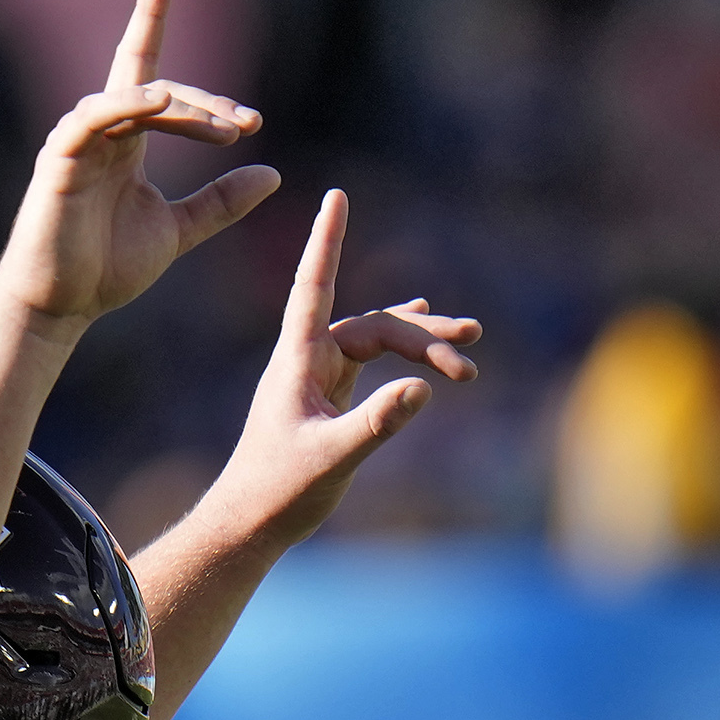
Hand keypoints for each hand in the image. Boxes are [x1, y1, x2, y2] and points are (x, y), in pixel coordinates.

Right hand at [0, 0, 276, 328]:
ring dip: (187, 109)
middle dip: (208, 104)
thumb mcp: (178, 231)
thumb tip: (273, 174)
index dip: (150, 16)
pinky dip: (128, 102)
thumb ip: (220, 203)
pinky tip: (162, 99)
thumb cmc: (103, 272)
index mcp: (124, 142)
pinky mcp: (61, 159)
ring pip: (136, 98)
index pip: (142, 66)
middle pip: (159, 86)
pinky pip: (95, 115)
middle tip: (251, 125)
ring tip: (229, 131)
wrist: (59, 308)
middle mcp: (100, 133)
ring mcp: (78, 142)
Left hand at [201, 187, 481, 551]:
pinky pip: (371, 356)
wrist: (249, 523)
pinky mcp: (328, 393)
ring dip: (420, 342)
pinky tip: (427, 331)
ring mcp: (317, 374)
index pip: (313, 287)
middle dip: (421, 339)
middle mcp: (306, 358)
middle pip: (372, 326)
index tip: (336, 196)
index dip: (328, 241)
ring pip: (376, 340)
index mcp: (296, 361)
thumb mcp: (330, 459)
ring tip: (471, 340)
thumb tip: (422, 389)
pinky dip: (402, 348)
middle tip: (469, 359)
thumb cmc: (277, 492)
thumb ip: (375, 425)